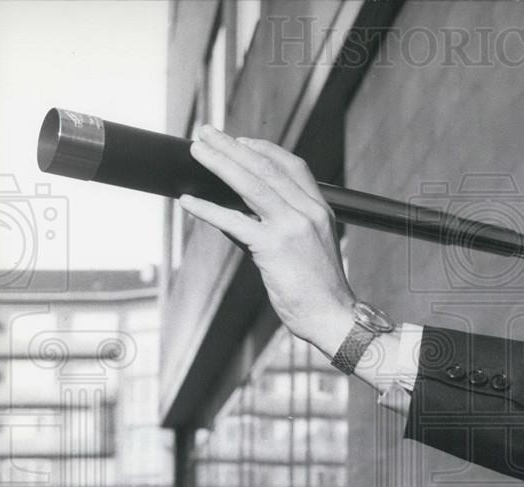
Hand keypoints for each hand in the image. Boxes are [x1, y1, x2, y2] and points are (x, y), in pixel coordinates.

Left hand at [179, 126, 354, 349]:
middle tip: (206, 132)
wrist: (333, 316)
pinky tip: (190, 201)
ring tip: (197, 151)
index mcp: (320, 210)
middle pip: (266, 167)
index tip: (239, 140)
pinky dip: (208, 209)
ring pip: (250, 184)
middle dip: (232, 146)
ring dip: (219, 163)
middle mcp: (308, 212)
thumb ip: (278, 225)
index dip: (264, 149)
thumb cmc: (320, 289)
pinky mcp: (274, 247)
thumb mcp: (310, 247)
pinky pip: (234, 221)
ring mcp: (292, 227)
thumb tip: (236, 212)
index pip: (292, 165)